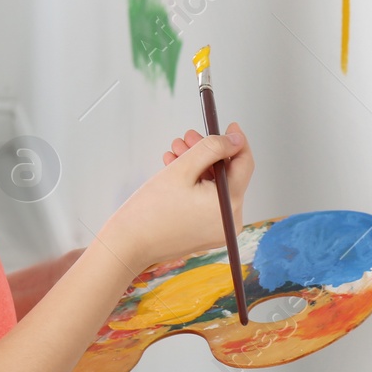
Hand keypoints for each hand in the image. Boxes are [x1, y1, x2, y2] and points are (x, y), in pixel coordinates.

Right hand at [100, 122, 253, 271]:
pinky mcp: (206, 233)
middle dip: (207, 153)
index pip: (244, 164)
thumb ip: (212, 148)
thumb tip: (236, 139)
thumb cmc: (151, 209)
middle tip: (188, 137)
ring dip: (197, 166)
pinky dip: (194, 185)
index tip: (229, 125)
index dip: (236, 141)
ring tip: (175, 152)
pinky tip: (175, 169)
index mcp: (229, 206)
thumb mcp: (183, 169)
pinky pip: (207, 201)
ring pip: (215, 187)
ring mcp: (218, 230)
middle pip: (227, 175)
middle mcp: (230, 222)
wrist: (127, 245)